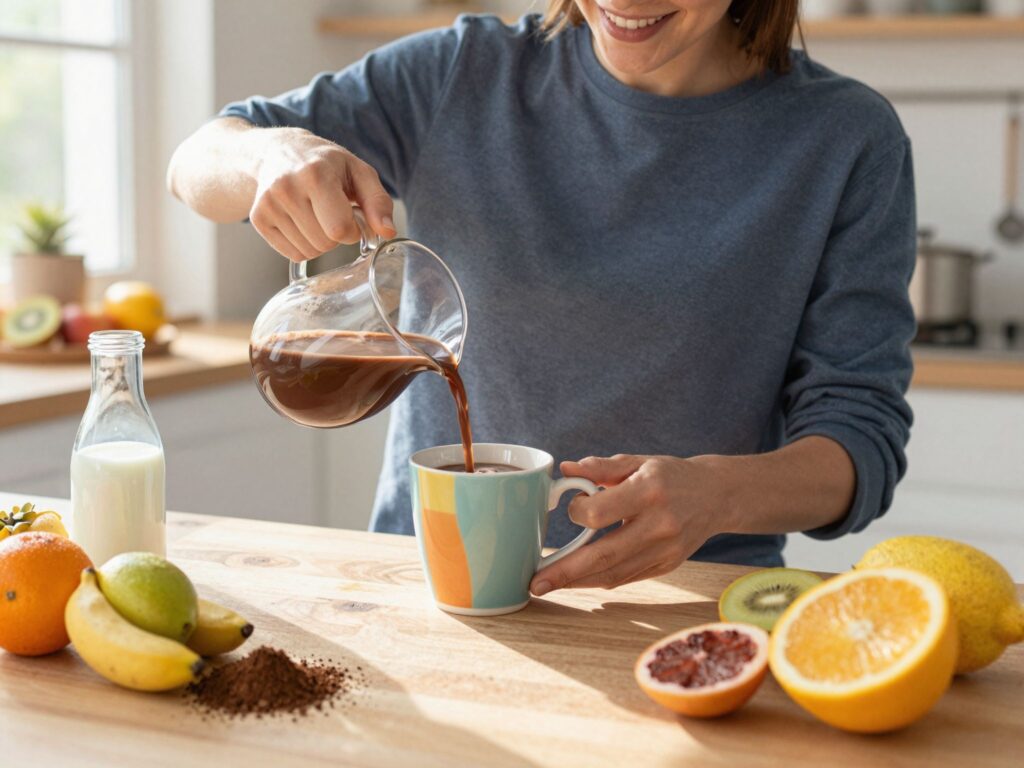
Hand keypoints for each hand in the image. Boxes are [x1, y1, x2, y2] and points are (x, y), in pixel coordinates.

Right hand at [249, 128, 395, 261]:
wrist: (280, 152)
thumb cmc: (327, 164)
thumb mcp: (359, 172)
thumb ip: (378, 202)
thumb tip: (388, 232)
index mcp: (316, 175)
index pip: (339, 229)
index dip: (352, 229)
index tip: (350, 214)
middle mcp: (287, 188)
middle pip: (325, 243)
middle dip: (336, 235)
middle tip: (331, 212)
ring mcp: (269, 204)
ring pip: (309, 252)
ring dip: (320, 241)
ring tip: (315, 214)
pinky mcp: (259, 219)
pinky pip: (293, 254)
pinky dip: (304, 245)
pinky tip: (302, 221)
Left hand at [530, 454, 730, 595]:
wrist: (717, 495)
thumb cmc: (672, 475)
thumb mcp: (638, 462)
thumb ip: (601, 467)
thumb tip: (566, 469)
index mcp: (649, 492)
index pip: (599, 514)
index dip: (577, 512)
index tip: (573, 504)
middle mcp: (659, 525)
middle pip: (604, 555)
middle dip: (565, 571)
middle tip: (535, 583)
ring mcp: (666, 550)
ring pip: (614, 573)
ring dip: (578, 582)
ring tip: (548, 585)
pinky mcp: (668, 565)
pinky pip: (627, 577)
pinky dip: (600, 579)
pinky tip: (578, 580)